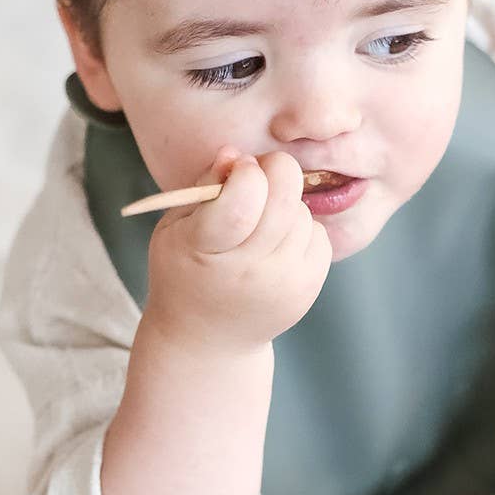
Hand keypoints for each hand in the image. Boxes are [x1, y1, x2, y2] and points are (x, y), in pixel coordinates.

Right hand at [143, 147, 332, 358]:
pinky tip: (276, 245)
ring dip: (285, 205)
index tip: (238, 170)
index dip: (246, 173)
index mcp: (205, 250)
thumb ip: (203, 187)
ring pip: (302, 213)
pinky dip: (301, 230)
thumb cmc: (185, 271)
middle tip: (260, 177)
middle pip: (284, 198)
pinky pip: (319, 235)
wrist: (207, 339)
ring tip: (260, 224)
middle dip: (276, 171)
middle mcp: (248, 271)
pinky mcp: (307, 289)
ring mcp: (283, 283)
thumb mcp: (175, 228)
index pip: (243, 200)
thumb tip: (237, 155)